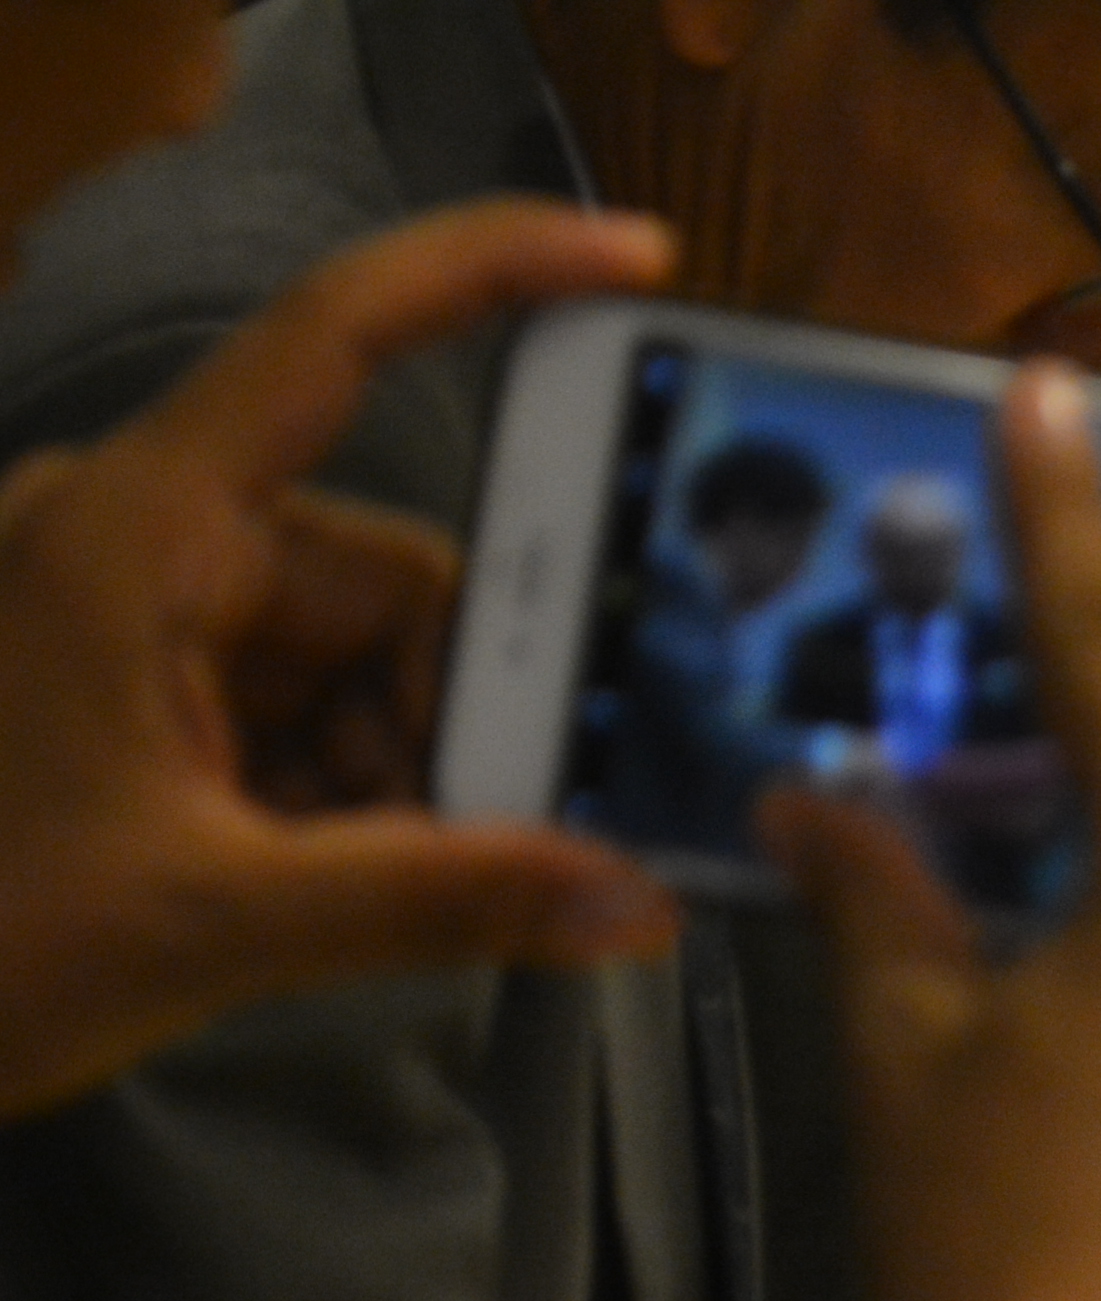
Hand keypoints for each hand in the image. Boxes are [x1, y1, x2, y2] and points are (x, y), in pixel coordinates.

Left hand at [0, 198, 681, 1116]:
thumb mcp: (217, 924)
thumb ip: (440, 900)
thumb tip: (637, 898)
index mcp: (142, 530)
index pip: (335, 341)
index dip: (488, 275)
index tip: (635, 256)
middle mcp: (150, 538)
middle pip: (396, 572)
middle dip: (463, 708)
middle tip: (507, 836)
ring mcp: (148, 612)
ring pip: (372, 659)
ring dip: (407, 778)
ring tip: (354, 884)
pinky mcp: (150, 684)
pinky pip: (317, 711)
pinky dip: (354, 798)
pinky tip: (320, 877)